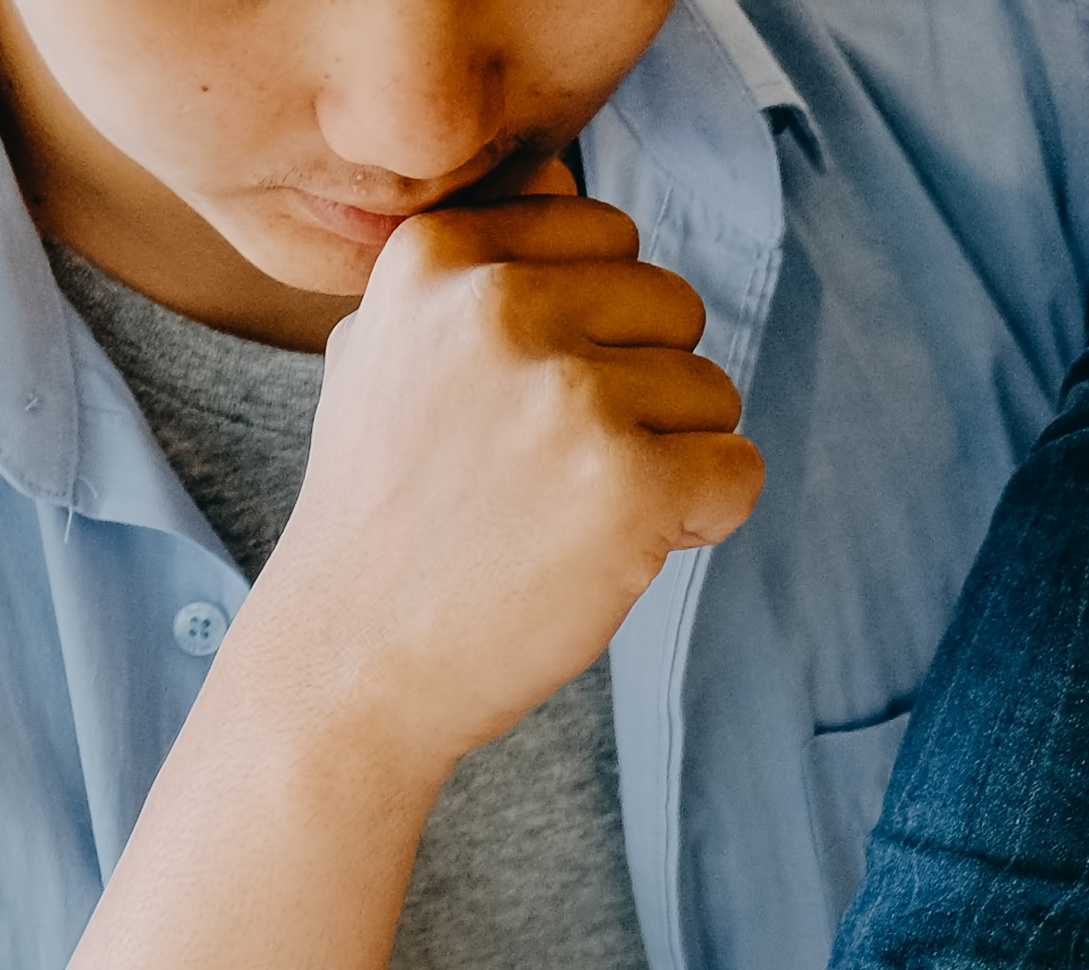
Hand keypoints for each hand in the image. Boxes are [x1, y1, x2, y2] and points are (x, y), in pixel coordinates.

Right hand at [233, 188, 762, 774]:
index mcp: (440, 254)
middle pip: (672, 306)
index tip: (532, 403)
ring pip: (714, 391)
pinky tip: (616, 551)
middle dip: (645, 389)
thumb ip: (470, 270)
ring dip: (671, 461)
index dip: (596, 327)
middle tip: (560, 472)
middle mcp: (501, 304)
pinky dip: (702, 519)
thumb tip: (563, 192)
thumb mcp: (384, 349)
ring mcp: (568, 392)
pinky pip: (739, 471)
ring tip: (574, 516)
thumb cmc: (383, 516)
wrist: (350, 658)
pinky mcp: (629, 482)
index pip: (605, 233)